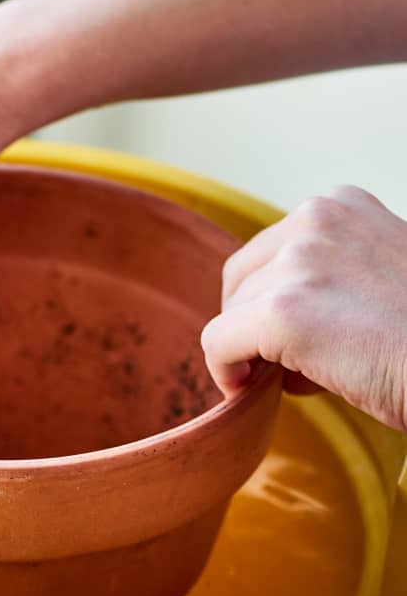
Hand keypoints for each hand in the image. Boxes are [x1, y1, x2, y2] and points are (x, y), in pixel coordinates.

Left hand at [201, 185, 406, 431]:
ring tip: (300, 376)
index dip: (270, 299)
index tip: (298, 334)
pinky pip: (218, 343)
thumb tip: (263, 327)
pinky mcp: (284, 313)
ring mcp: (299, 263)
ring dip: (252, 351)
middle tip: (288, 361)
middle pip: (240, 279)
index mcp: (340, 206)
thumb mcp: (376, 277)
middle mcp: (316, 220)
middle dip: (253, 323)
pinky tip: (250, 389)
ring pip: (229, 314)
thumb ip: (325, 281)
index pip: (268, 252)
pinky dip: (226, 371)